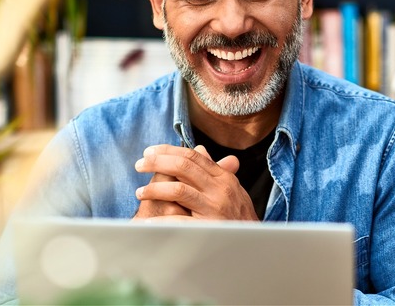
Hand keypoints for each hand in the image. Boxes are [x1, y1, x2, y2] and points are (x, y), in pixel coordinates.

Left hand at [133, 144, 257, 220]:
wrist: (255, 243)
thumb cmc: (239, 216)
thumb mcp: (231, 188)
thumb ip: (214, 170)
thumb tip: (199, 149)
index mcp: (223, 177)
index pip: (193, 156)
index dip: (169, 151)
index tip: (149, 152)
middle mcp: (220, 189)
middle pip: (184, 167)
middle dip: (157, 163)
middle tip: (139, 165)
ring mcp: (215, 208)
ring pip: (179, 190)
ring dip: (154, 190)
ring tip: (140, 193)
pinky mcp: (209, 228)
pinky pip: (180, 221)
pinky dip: (161, 222)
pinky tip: (148, 223)